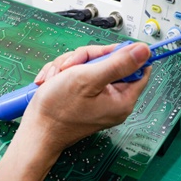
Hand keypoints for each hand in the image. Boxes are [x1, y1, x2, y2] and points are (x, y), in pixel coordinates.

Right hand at [20, 42, 151, 156]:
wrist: (36, 129)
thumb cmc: (58, 110)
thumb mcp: (88, 79)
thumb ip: (118, 63)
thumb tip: (144, 51)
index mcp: (121, 99)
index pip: (137, 68)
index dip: (122, 54)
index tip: (104, 52)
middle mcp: (111, 100)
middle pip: (108, 62)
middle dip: (84, 59)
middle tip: (70, 67)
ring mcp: (96, 98)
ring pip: (90, 65)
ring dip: (70, 65)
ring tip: (56, 77)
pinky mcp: (83, 97)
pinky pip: (79, 74)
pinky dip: (64, 74)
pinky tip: (52, 81)